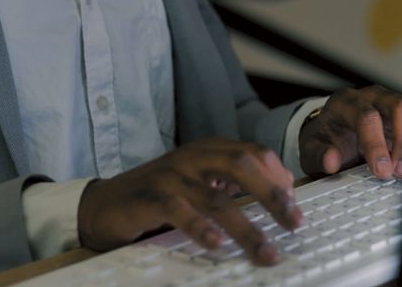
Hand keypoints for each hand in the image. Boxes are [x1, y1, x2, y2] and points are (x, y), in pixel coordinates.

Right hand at [77, 138, 301, 265]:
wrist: (106, 202)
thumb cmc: (158, 194)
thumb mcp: (199, 181)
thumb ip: (232, 183)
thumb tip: (279, 193)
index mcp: (208, 149)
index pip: (254, 153)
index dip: (279, 178)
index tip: (295, 206)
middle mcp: (193, 157)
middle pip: (242, 166)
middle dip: (273, 194)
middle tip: (293, 222)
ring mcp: (172, 175)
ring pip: (217, 198)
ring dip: (246, 228)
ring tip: (265, 251)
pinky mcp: (151, 197)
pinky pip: (180, 211)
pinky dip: (201, 228)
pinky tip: (217, 245)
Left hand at [299, 85, 401, 178]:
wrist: (331, 134)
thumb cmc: (324, 140)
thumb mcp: (311, 150)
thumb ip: (318, 156)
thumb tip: (330, 161)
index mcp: (345, 102)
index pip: (366, 117)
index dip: (375, 144)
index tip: (381, 170)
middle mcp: (371, 97)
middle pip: (399, 106)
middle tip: (400, 171)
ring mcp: (391, 102)